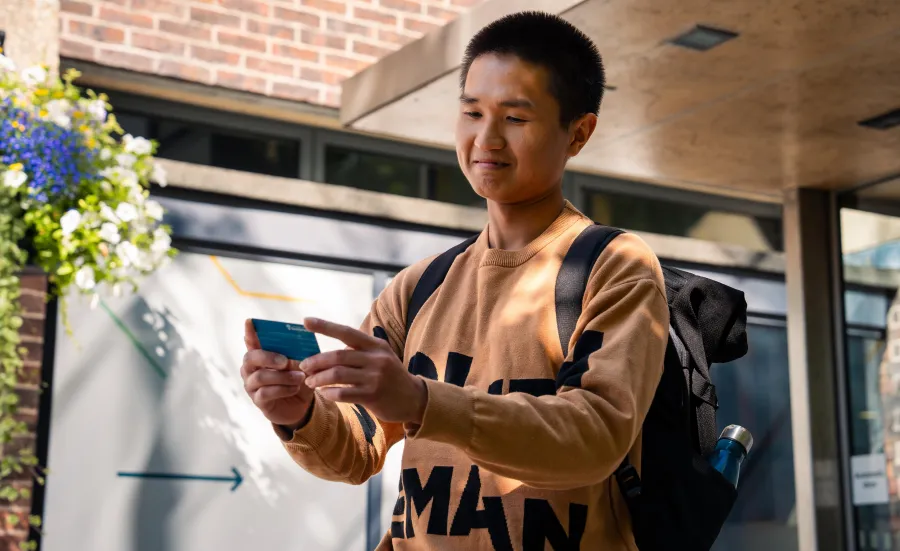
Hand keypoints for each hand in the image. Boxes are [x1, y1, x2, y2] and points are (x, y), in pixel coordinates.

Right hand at [241, 319, 314, 427]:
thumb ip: (298, 354)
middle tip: (285, 361)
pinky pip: (265, 393)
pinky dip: (283, 389)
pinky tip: (295, 388)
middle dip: (268, 357)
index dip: (250, 332)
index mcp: (261, 355)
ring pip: (260, 377)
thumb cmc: (298, 379)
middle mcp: (251, 368)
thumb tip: (301, 344)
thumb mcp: (301, 364)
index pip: (252, 341)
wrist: (302, 405)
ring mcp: (252, 385)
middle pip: (250, 357)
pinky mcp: (258, 400)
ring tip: (300, 377)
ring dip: (282, 376)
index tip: (250, 322)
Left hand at [301, 317, 426, 424]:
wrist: (414, 399)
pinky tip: (324, 393)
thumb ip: (359, 351)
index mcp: (376, 345)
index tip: (306, 321)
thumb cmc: (391, 376)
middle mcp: (376, 358)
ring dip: (318, 378)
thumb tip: (330, 351)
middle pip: (338, 355)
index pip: (346, 332)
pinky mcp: (372, 395)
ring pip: (337, 375)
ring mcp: (375, 377)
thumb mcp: (380, 357)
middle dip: (316, 361)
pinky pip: (343, 393)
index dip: (325, 326)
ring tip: (310, 382)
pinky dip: (329, 393)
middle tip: (303, 366)